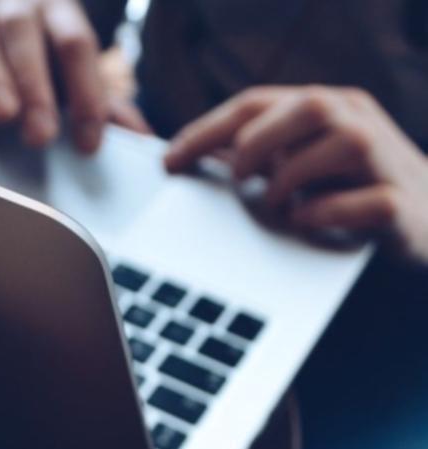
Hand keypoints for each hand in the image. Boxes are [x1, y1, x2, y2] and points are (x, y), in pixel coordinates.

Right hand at [0, 0, 148, 152]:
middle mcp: (14, 5)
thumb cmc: (38, 53)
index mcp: (57, 8)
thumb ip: (104, 102)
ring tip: (2, 117)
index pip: (76, 45)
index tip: (89, 141)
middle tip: (42, 135)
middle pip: (25, 38)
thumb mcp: (73, 71)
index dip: (86, 92)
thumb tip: (144, 139)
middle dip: (36, 89)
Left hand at [165, 86, 427, 263]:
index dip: (207, 129)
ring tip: (277, 205)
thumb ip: (258, 155)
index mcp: (326, 108)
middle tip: (236, 179)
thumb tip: (192, 157)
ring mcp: (385, 160)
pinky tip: (307, 223)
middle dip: (256, 143)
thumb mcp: (299, 164)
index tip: (169, 159)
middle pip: (306, 105)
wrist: (426, 221)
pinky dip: (327, 213)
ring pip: (342, 144)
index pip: (258, 103)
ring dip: (293, 178)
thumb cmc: (350, 188)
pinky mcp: (400, 205)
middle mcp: (358, 122)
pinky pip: (365, 201)